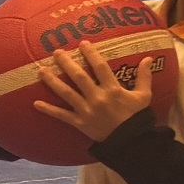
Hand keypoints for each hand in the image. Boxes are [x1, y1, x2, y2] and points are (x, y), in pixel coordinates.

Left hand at [33, 41, 153, 141]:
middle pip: (79, 77)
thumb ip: (144, 76)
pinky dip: (48, 110)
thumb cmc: (136, 116)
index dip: (91, 54)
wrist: (131, 141)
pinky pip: (61, 115)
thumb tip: (148, 58)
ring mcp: (87, 111)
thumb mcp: (144, 96)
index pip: (100, 67)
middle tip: (56, 52)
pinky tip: (35, 103)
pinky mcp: (79, 123)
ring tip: (41, 70)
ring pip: (67, 93)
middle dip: (67, 63)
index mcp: (113, 90)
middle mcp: (98, 98)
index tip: (82, 43)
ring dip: (53, 82)